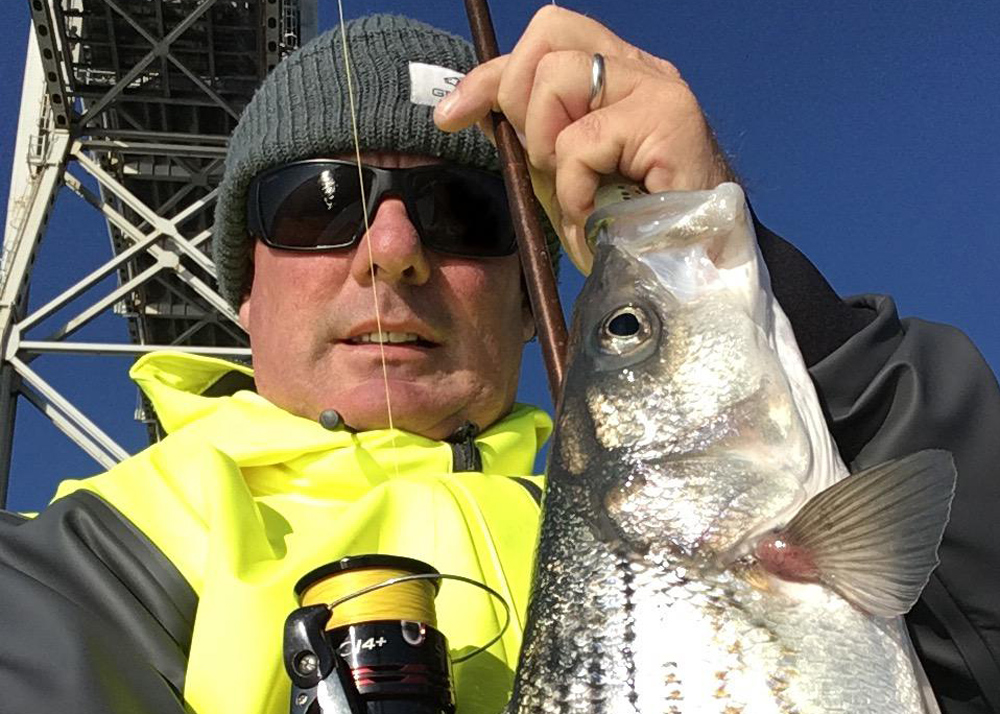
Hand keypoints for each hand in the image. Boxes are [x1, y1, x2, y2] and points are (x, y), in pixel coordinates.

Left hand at [435, 6, 734, 272]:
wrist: (688, 267)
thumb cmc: (627, 225)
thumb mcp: (562, 174)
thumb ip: (529, 135)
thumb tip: (474, 108)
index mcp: (618, 74)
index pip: (546, 39)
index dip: (490, 73)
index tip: (451, 115)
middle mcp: (641, 69)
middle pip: (549, 32)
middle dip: (519, 101)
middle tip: (542, 162)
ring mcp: (658, 88)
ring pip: (558, 77)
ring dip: (547, 146)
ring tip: (575, 189)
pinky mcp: (669, 120)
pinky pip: (581, 140)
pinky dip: (573, 188)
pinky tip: (592, 214)